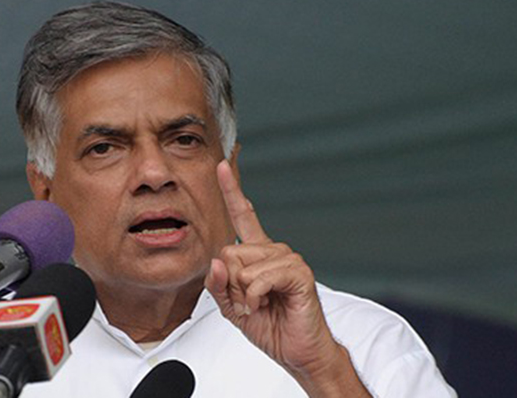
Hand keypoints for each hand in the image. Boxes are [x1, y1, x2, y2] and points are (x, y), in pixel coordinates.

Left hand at [204, 160, 369, 396]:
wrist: (296, 351)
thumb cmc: (269, 326)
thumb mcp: (232, 307)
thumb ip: (218, 284)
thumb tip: (218, 261)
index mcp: (258, 254)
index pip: (243, 216)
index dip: (231, 191)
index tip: (221, 165)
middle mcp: (273, 250)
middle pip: (229, 251)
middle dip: (231, 285)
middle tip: (248, 303)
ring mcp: (287, 259)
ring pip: (242, 266)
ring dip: (244, 295)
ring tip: (260, 306)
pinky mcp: (298, 272)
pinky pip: (260, 278)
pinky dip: (255, 297)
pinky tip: (265, 306)